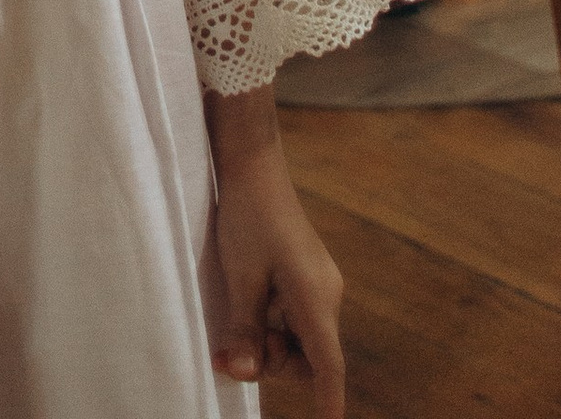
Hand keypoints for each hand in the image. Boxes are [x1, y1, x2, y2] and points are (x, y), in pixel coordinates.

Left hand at [208, 126, 345, 414]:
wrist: (252, 165)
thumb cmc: (247, 218)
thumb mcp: (240, 278)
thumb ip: (245, 330)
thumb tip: (244, 375)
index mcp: (316, 298)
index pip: (328, 365)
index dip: (328, 399)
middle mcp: (326, 295)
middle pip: (308, 358)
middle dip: (272, 362)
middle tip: (232, 347)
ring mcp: (318, 284)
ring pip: (298, 340)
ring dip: (268, 342)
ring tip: (237, 319)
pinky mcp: (306, 276)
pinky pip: (294, 318)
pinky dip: (271, 324)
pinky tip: (249, 304)